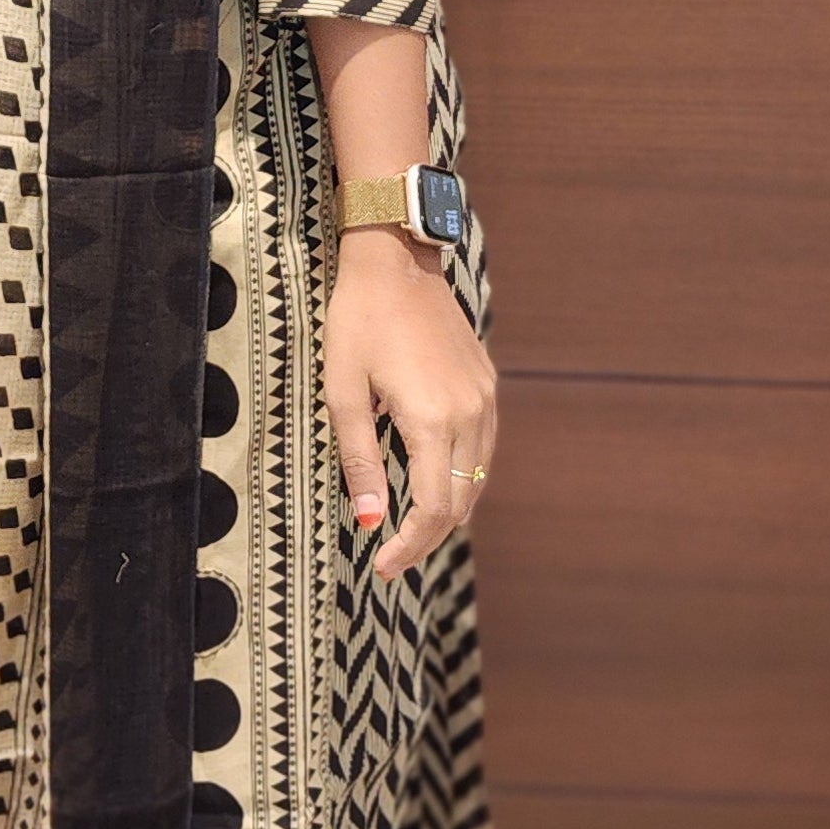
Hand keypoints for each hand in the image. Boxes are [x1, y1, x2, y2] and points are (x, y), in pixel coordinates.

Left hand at [324, 231, 496, 581]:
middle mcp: (469, 415)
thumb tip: (369, 521)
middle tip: (391, 554)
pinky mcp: (486, 384)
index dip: (410, 546)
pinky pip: (481, 447)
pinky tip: (432, 480)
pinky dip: (461, 476)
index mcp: (432, 421)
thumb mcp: (343, 393)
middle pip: (461, 503)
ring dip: (448, 509)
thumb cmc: (358, 323)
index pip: (433, 510)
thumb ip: (359, 461)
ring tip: (409, 526)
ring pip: (478, 479)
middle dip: (427, 536)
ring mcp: (484, 399)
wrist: (396, 263)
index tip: (383, 566)